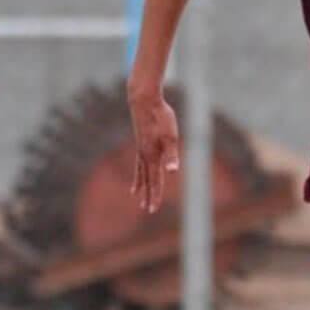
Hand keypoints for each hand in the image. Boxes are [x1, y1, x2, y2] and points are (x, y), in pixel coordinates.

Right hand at [128, 91, 180, 212]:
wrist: (144, 100)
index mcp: (153, 156)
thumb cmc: (160, 117)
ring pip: (141, 172)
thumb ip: (171, 155)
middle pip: (147, 179)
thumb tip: (173, 171)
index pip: (155, 181)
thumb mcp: (171, 136)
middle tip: (148, 210)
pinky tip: (138, 172)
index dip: (155, 195)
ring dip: (140, 185)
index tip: (152, 209)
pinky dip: (138, 171)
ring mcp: (141, 149)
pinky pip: (138, 162)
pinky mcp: (141, 141)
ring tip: (136, 196)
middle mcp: (145, 155)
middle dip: (148, 195)